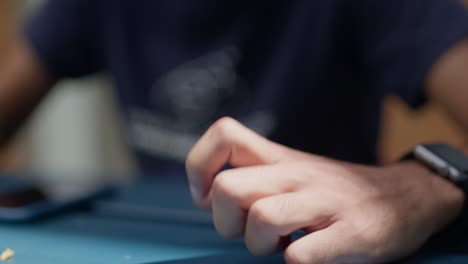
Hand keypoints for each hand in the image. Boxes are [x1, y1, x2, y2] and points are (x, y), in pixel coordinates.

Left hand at [186, 117, 463, 263]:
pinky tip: (306, 257)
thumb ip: (254, 174)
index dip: (200, 165)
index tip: (204, 195)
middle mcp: (297, 175)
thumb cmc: (336, 190)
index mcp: (279, 159)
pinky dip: (297, 262)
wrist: (406, 196)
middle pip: (228, 188)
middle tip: (245, 230)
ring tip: (281, 245)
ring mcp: (324, 203)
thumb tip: (207, 194)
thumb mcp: (294, 170)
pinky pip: (304, 256)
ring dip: (259, 244)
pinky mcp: (353, 234)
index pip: (225, 135)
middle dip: (224, 221)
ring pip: (262, 219)